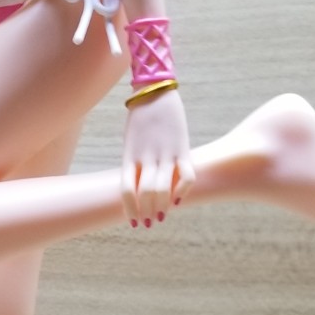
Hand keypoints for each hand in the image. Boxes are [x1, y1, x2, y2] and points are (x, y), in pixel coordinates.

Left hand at [120, 86, 195, 227]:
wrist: (154, 92)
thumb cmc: (139, 119)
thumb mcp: (130, 143)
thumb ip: (134, 164)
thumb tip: (139, 188)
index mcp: (130, 157)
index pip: (127, 191)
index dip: (130, 210)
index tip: (133, 222)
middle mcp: (147, 157)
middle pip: (147, 194)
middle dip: (148, 212)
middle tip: (149, 222)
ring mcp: (166, 153)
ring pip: (164, 188)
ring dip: (162, 207)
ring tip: (161, 216)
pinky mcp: (182, 148)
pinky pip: (187, 176)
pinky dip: (183, 191)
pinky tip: (178, 200)